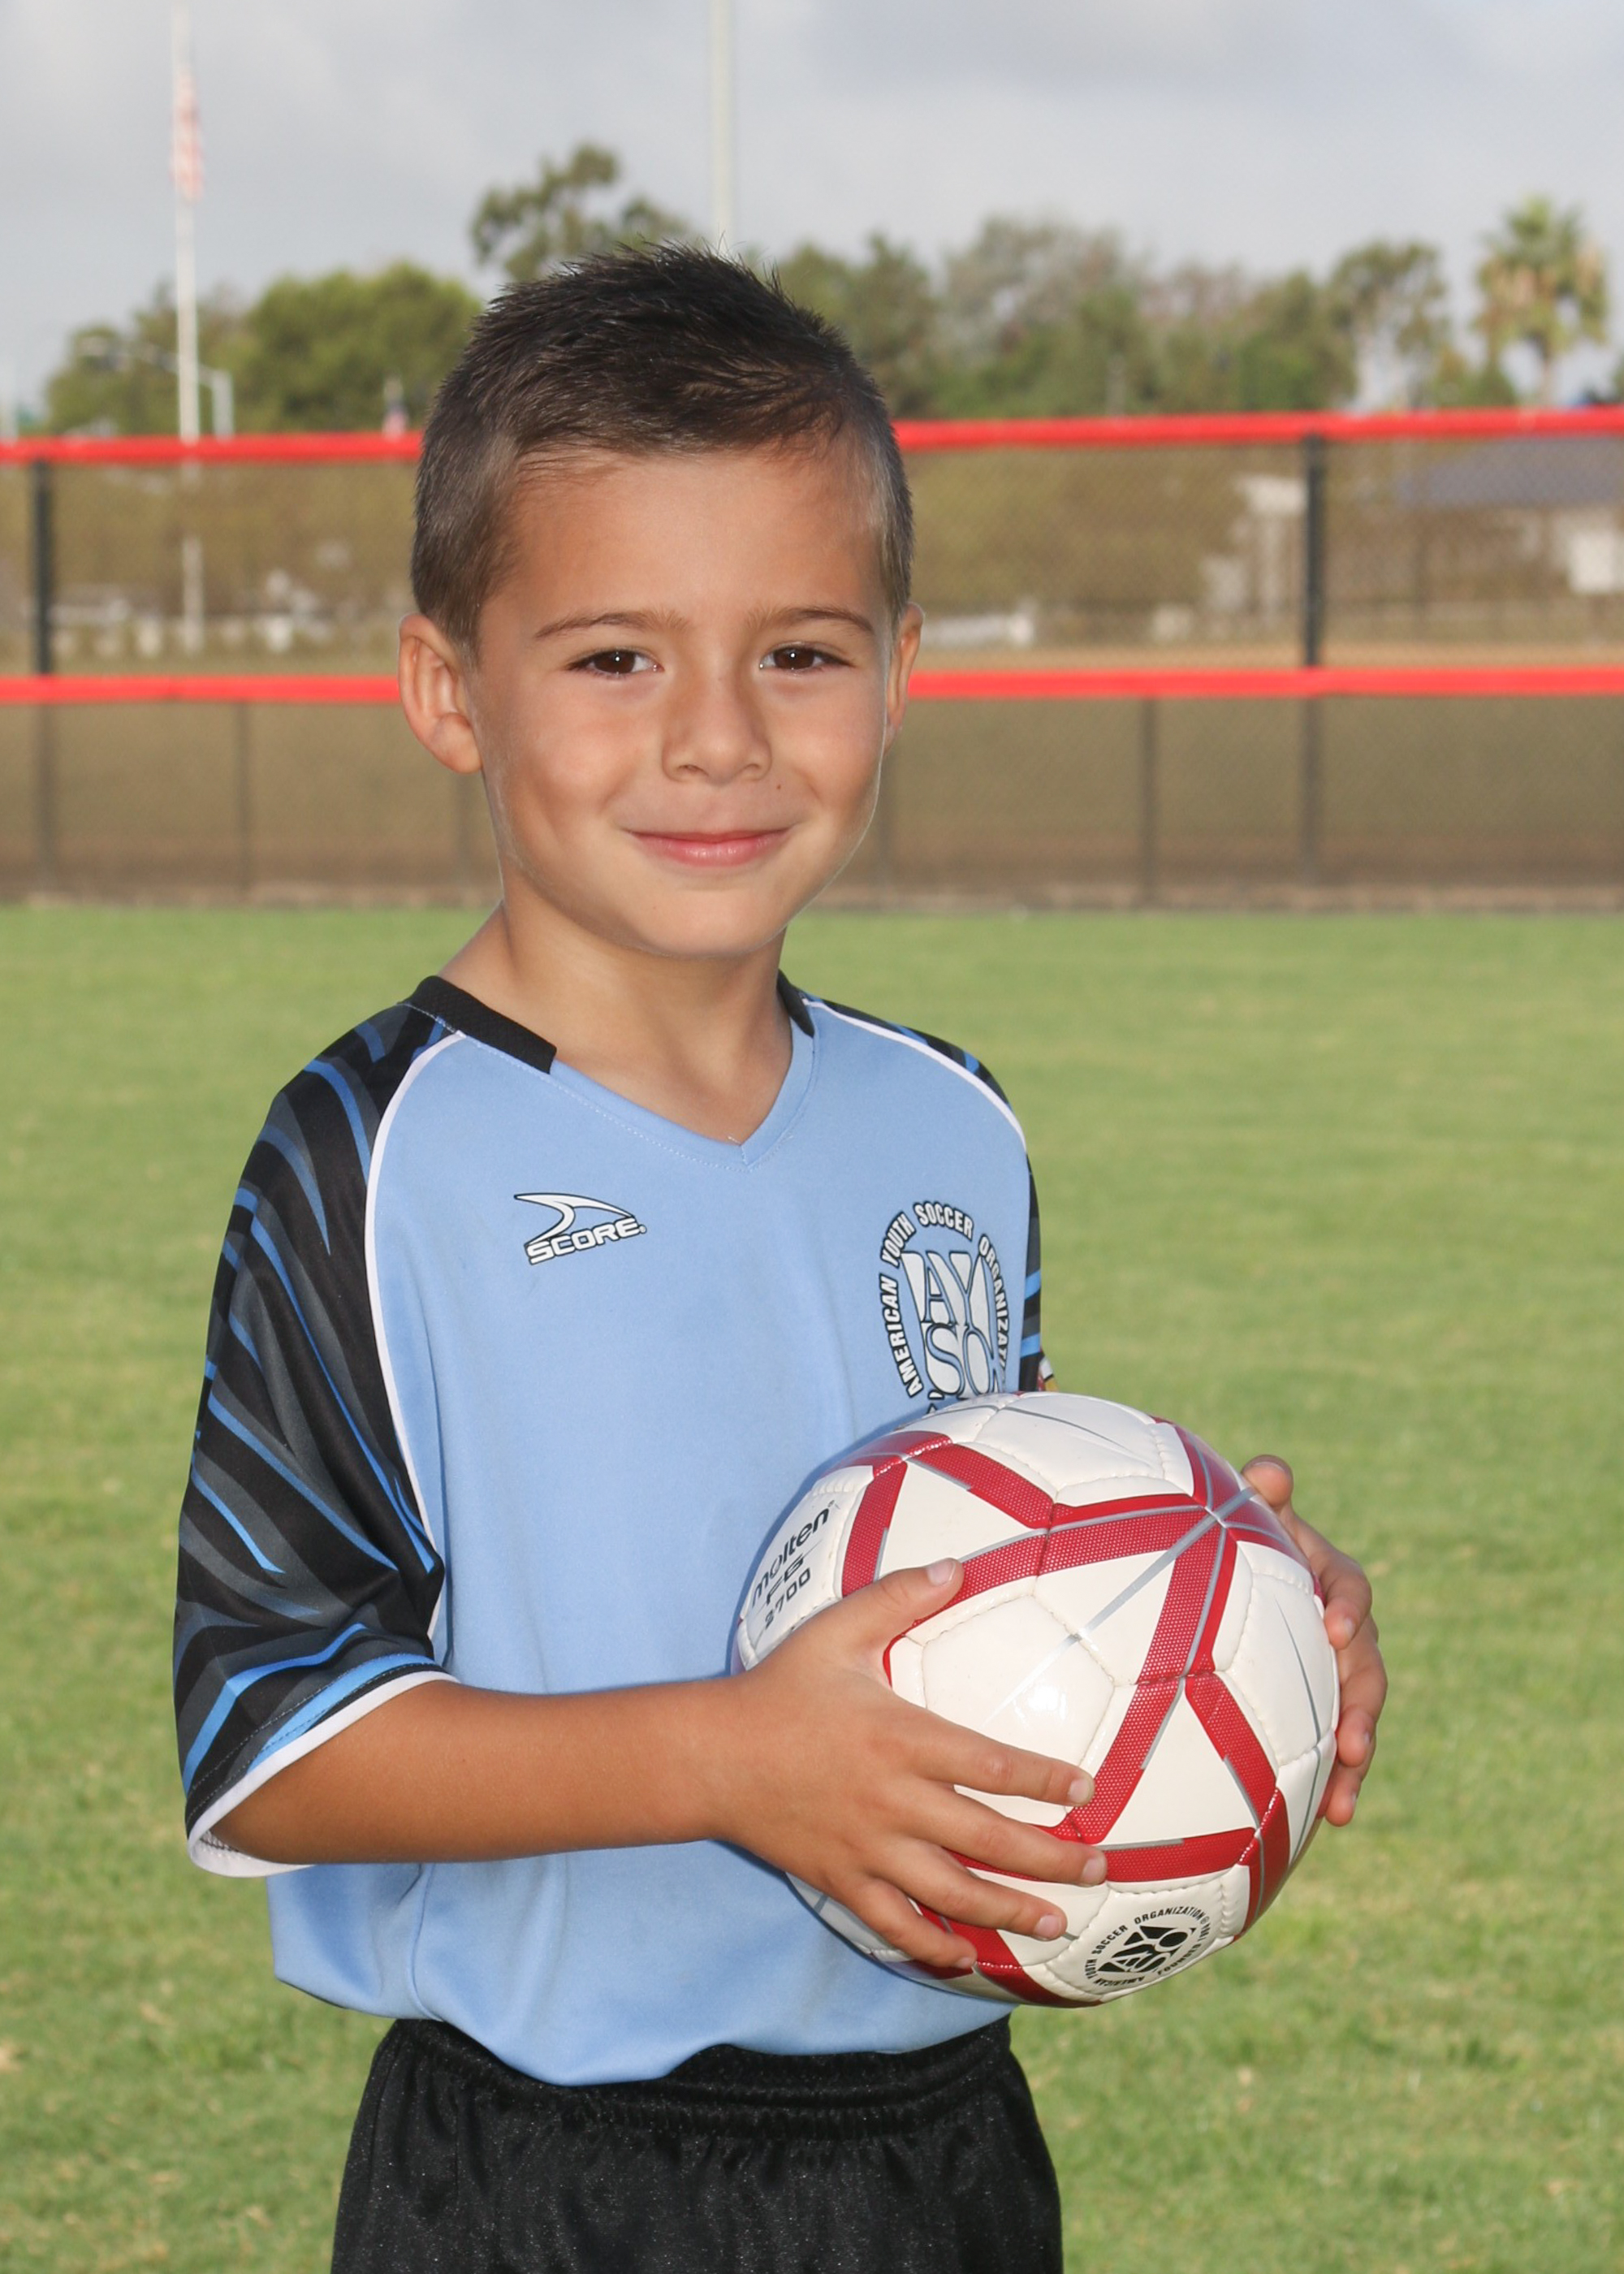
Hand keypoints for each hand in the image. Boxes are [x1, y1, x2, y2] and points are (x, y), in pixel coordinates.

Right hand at [717, 1561, 1107, 1970]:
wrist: (710, 1755)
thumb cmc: (778, 1689)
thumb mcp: (836, 1631)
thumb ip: (898, 1597)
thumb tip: (957, 1565)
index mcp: (901, 1739)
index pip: (992, 1766)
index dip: (1045, 1780)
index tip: (1086, 1789)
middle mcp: (893, 1802)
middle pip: (988, 1839)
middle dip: (1051, 1858)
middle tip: (1097, 1866)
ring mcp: (868, 1849)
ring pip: (953, 1892)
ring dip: (1010, 1910)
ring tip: (1056, 1922)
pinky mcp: (842, 1880)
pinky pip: (895, 1924)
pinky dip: (933, 1947)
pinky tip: (965, 1960)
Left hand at [1242, 1456, 1385, 1826]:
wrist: (1215, 1592)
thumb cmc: (1228, 1543)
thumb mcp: (1242, 1517)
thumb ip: (1257, 1498)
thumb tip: (1271, 1471)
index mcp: (1325, 1578)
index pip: (1350, 1588)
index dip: (1349, 1607)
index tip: (1337, 1628)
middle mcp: (1339, 1630)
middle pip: (1366, 1667)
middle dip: (1363, 1706)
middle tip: (1352, 1742)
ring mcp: (1331, 1675)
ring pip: (1358, 1716)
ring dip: (1357, 1758)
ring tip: (1344, 1800)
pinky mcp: (1318, 1713)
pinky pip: (1335, 1749)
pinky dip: (1338, 1783)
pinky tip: (1329, 1822)